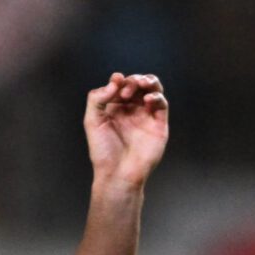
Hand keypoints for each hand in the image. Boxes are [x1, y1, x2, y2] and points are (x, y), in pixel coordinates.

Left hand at [84, 72, 167, 190]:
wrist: (118, 173)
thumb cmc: (103, 152)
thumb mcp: (92, 121)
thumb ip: (97, 99)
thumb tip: (115, 81)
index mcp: (115, 108)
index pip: (120, 85)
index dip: (119, 80)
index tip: (115, 81)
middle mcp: (131, 110)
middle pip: (138, 85)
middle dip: (133, 81)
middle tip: (126, 90)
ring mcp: (146, 116)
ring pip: (153, 90)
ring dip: (148, 82)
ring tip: (141, 84)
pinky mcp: (159, 123)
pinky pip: (161, 104)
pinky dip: (157, 97)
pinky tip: (147, 100)